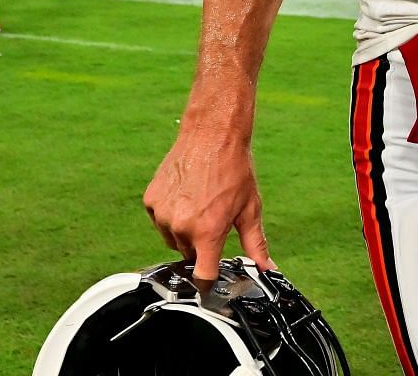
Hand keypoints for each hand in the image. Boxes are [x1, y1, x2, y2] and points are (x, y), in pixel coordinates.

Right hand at [143, 125, 272, 284]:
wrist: (212, 136)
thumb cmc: (234, 170)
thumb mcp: (250, 209)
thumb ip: (256, 244)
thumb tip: (267, 267)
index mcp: (207, 233)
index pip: (203, 276)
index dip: (209, 282)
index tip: (212, 281)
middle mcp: (181, 227)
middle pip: (189, 254)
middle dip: (202, 244)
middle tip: (214, 219)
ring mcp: (162, 214)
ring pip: (173, 238)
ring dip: (184, 230)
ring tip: (200, 204)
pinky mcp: (151, 201)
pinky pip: (160, 220)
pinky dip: (171, 214)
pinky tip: (186, 195)